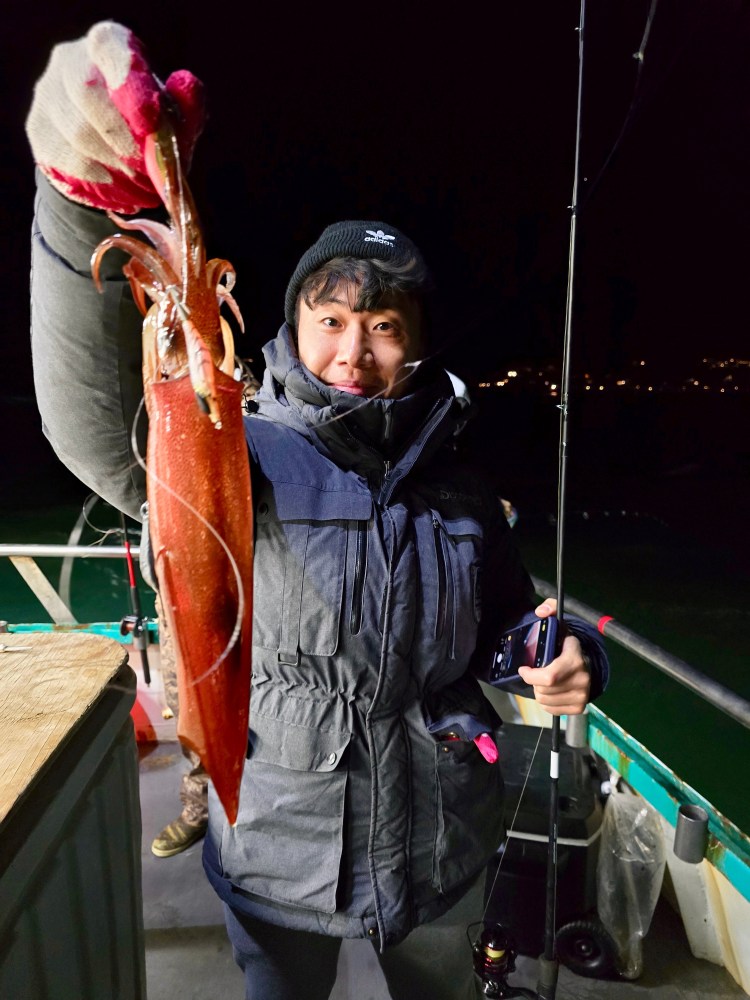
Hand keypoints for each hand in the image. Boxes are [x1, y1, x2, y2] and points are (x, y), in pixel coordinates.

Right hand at [26, 21, 204, 213]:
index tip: (151, 121)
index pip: (108, 47)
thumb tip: (186, 86)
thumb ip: (186, 104)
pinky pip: (68, 162)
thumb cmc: (148, 125)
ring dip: (117, 168)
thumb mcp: (174, 116)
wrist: (108, 152)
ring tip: (144, 190)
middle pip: (86, 93)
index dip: (128, 82)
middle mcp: (69, 62)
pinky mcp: (39, 132)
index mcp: (107, 45)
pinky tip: (125, 196)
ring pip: (77, 134)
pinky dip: (102, 185)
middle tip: (150, 172)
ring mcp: (48, 97)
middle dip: (125, 139)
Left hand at [517, 599, 590, 714]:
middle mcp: (581, 679)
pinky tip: (551, 690)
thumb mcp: (559, 623)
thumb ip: (549, 609)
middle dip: (534, 682)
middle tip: (537, 673)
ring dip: (539, 691)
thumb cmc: (567, 645)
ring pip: (545, 700)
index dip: (531, 675)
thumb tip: (541, 611)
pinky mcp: (579, 707)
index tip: (524, 669)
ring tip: (545, 681)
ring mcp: (582, 695)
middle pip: (543, 689)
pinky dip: (546, 701)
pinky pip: (551, 709)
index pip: (549, 676)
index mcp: (575, 659)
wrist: (589, 664)